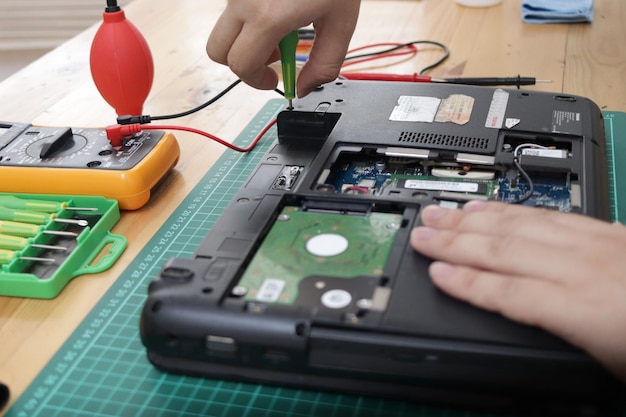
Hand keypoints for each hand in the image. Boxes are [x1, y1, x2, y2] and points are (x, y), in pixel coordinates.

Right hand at [206, 0, 360, 96]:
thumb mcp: (341, 23)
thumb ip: (325, 64)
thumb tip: (306, 89)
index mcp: (266, 16)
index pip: (241, 66)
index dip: (257, 81)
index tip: (273, 79)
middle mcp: (242, 0)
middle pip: (218, 52)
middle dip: (243, 63)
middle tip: (271, 58)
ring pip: (225, 28)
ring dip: (247, 38)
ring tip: (281, 24)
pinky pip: (234, 7)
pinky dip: (250, 17)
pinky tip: (277, 6)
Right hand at [410, 200, 625, 381]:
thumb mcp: (613, 367)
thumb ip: (566, 347)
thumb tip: (524, 339)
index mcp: (582, 309)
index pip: (508, 293)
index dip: (466, 284)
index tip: (434, 273)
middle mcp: (582, 269)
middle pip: (506, 250)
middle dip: (457, 241)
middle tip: (422, 231)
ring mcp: (594, 244)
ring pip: (522, 226)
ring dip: (477, 219)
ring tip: (445, 213)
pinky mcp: (605, 230)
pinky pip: (550, 215)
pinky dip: (515, 210)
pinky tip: (494, 208)